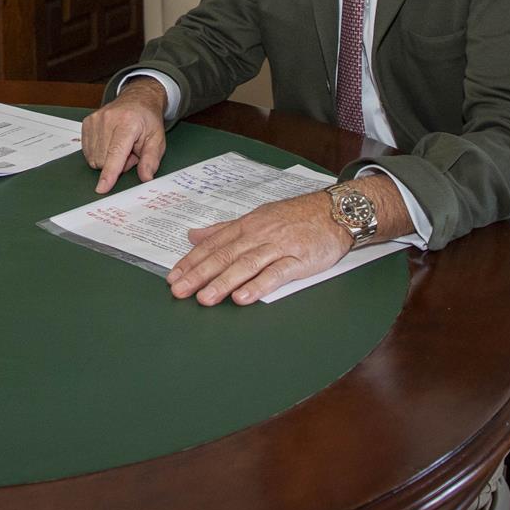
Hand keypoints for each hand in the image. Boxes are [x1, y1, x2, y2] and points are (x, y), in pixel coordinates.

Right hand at [82, 78, 168, 192]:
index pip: (116, 152)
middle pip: (104, 159)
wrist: (138, 100)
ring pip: (94, 158)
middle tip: (130, 152)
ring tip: (120, 146)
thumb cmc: (147, 121)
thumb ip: (151, 160)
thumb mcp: (157, 140)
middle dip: (117, 164)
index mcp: (128, 123)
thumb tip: (146, 177)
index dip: (109, 172)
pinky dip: (99, 153)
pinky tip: (109, 143)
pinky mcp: (87, 123)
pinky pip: (88, 152)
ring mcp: (95, 120)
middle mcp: (109, 119)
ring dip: (107, 159)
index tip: (102, 188)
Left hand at [167, 191, 351, 305]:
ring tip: (205, 298)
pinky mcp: (299, 260)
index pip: (214, 244)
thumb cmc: (296, 216)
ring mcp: (279, 247)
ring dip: (223, 282)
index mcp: (247, 225)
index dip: (192, 261)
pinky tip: (243, 297)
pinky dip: (258, 285)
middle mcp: (259, 234)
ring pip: (246, 265)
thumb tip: (193, 235)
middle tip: (179, 290)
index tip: (174, 276)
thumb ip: (224, 229)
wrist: (336, 211)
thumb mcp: (257, 217)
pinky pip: (276, 273)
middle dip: (199, 274)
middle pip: (225, 255)